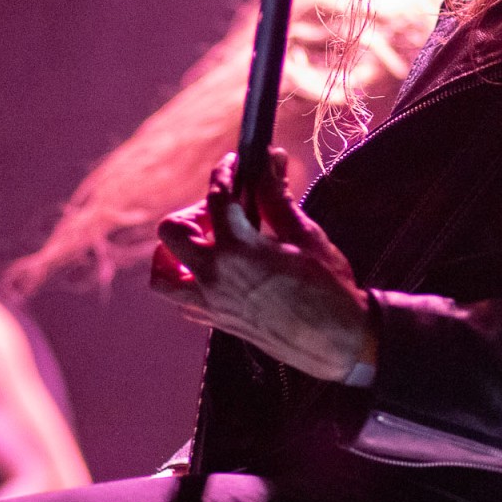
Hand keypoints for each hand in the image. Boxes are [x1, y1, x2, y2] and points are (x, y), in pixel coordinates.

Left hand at [151, 151, 373, 383]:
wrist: (338, 341)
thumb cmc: (328, 287)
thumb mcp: (305, 235)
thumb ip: (278, 197)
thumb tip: (271, 161)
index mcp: (239, 250)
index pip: (216, 197)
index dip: (224, 172)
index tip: (233, 163)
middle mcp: (215, 277)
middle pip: (172, 231)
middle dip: (192, 212)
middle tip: (222, 210)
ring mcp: (211, 303)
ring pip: (162, 275)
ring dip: (174, 253)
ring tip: (204, 243)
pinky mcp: (216, 322)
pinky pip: (182, 300)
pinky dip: (186, 281)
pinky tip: (212, 271)